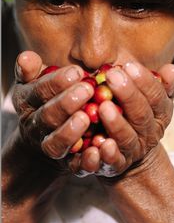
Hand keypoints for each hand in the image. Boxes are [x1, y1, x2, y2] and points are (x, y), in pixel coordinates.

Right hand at [12, 51, 94, 173]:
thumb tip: (26, 57)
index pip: (39, 91)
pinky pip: (74, 165)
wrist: (41, 138)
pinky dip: (85, 160)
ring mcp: (50, 146)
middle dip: (66, 103)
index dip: (56, 82)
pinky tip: (98, 149)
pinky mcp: (67, 164)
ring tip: (87, 117)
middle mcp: (36, 126)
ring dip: (70, 131)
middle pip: (48, 116)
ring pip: (57, 143)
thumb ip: (30, 70)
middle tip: (87, 89)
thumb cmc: (44, 101)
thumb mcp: (33, 83)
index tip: (77, 71)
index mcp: (28, 102)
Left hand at [70, 61, 173, 176]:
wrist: (133, 155)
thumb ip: (162, 85)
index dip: (144, 82)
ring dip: (116, 123)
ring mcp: (133, 151)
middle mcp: (149, 134)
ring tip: (103, 106)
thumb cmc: (139, 117)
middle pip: (141, 115)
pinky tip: (98, 143)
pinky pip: (113, 161)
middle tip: (112, 75)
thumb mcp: (153, 102)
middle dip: (128, 94)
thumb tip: (172, 69)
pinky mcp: (117, 165)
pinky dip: (107, 153)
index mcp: (160, 115)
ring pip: (127, 138)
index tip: (129, 65)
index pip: (157, 97)